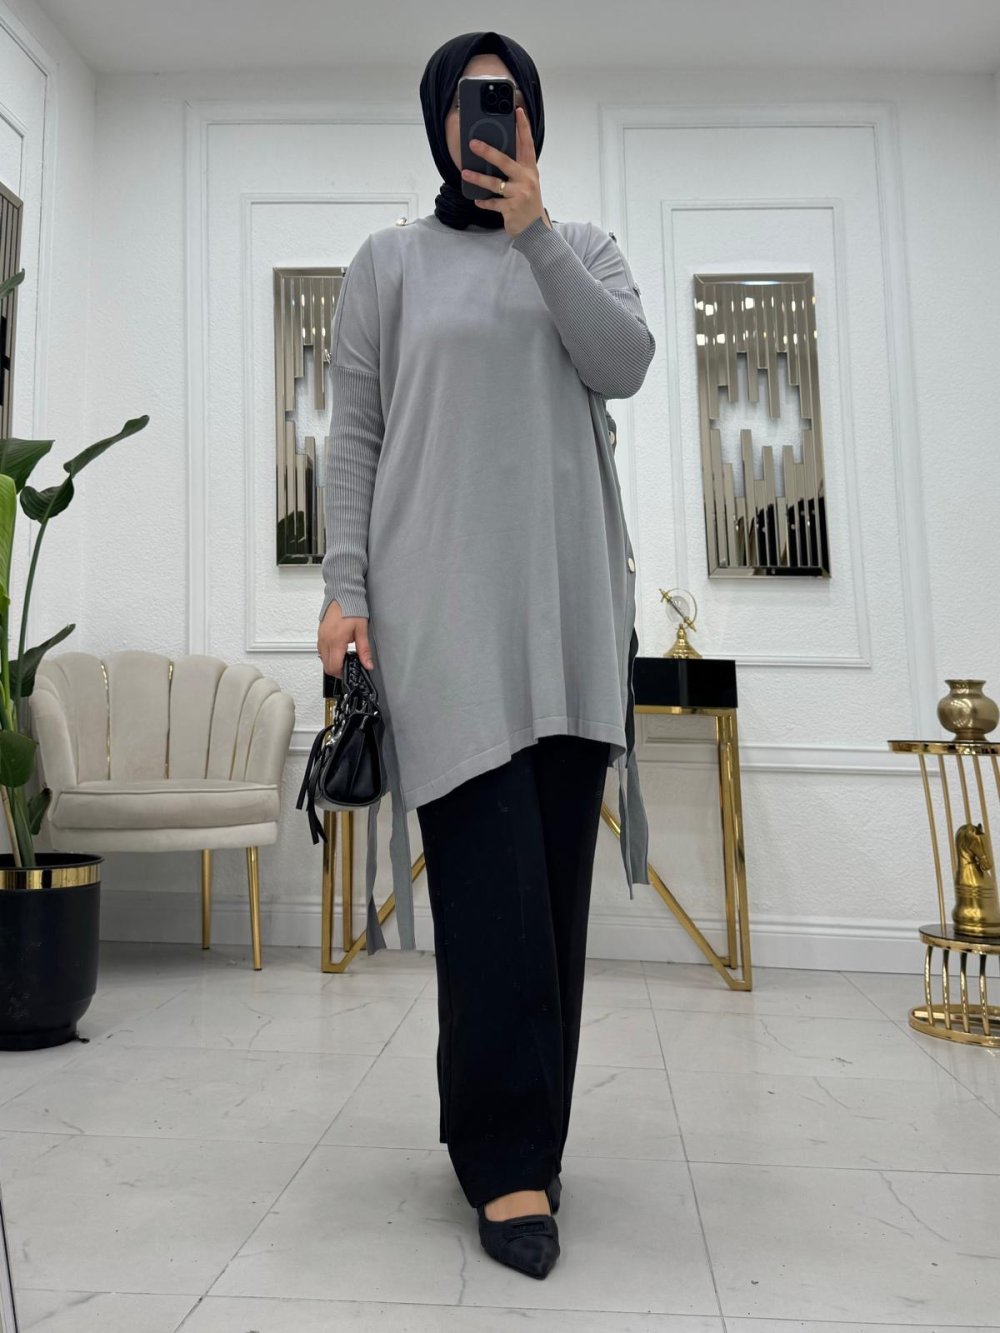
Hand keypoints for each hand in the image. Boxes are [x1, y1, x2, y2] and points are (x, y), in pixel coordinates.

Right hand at [318, 601, 373, 677]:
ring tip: (344, 657)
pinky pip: (321, 651)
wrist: (343, 595)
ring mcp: (321, 637)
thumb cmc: (352, 609)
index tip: (350, 672)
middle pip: (327, 666)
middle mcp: (325, 641)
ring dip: (332, 662)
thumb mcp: (362, 631)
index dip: (342, 673)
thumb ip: (364, 651)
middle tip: (348, 666)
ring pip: (323, 659)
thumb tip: (368, 665)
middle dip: (337, 670)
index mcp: (336, 641)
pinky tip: (338, 650)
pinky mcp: (320, 634)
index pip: (334, 667)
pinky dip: (328, 655)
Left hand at [461, 105, 550, 237]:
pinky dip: (484, 202)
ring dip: (478, 178)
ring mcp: (519, 195)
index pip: (527, 144)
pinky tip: (477, 199)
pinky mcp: (511, 209)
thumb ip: (516, 169)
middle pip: (505, 161)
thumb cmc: (528, 203)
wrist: (536, 230)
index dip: (523, 127)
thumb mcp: (527, 183)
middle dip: (488, 151)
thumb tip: (494, 155)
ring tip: (465, 173)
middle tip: (473, 143)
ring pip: (495, 183)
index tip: (517, 111)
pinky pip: (492, 203)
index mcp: (530, 170)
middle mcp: (526, 180)